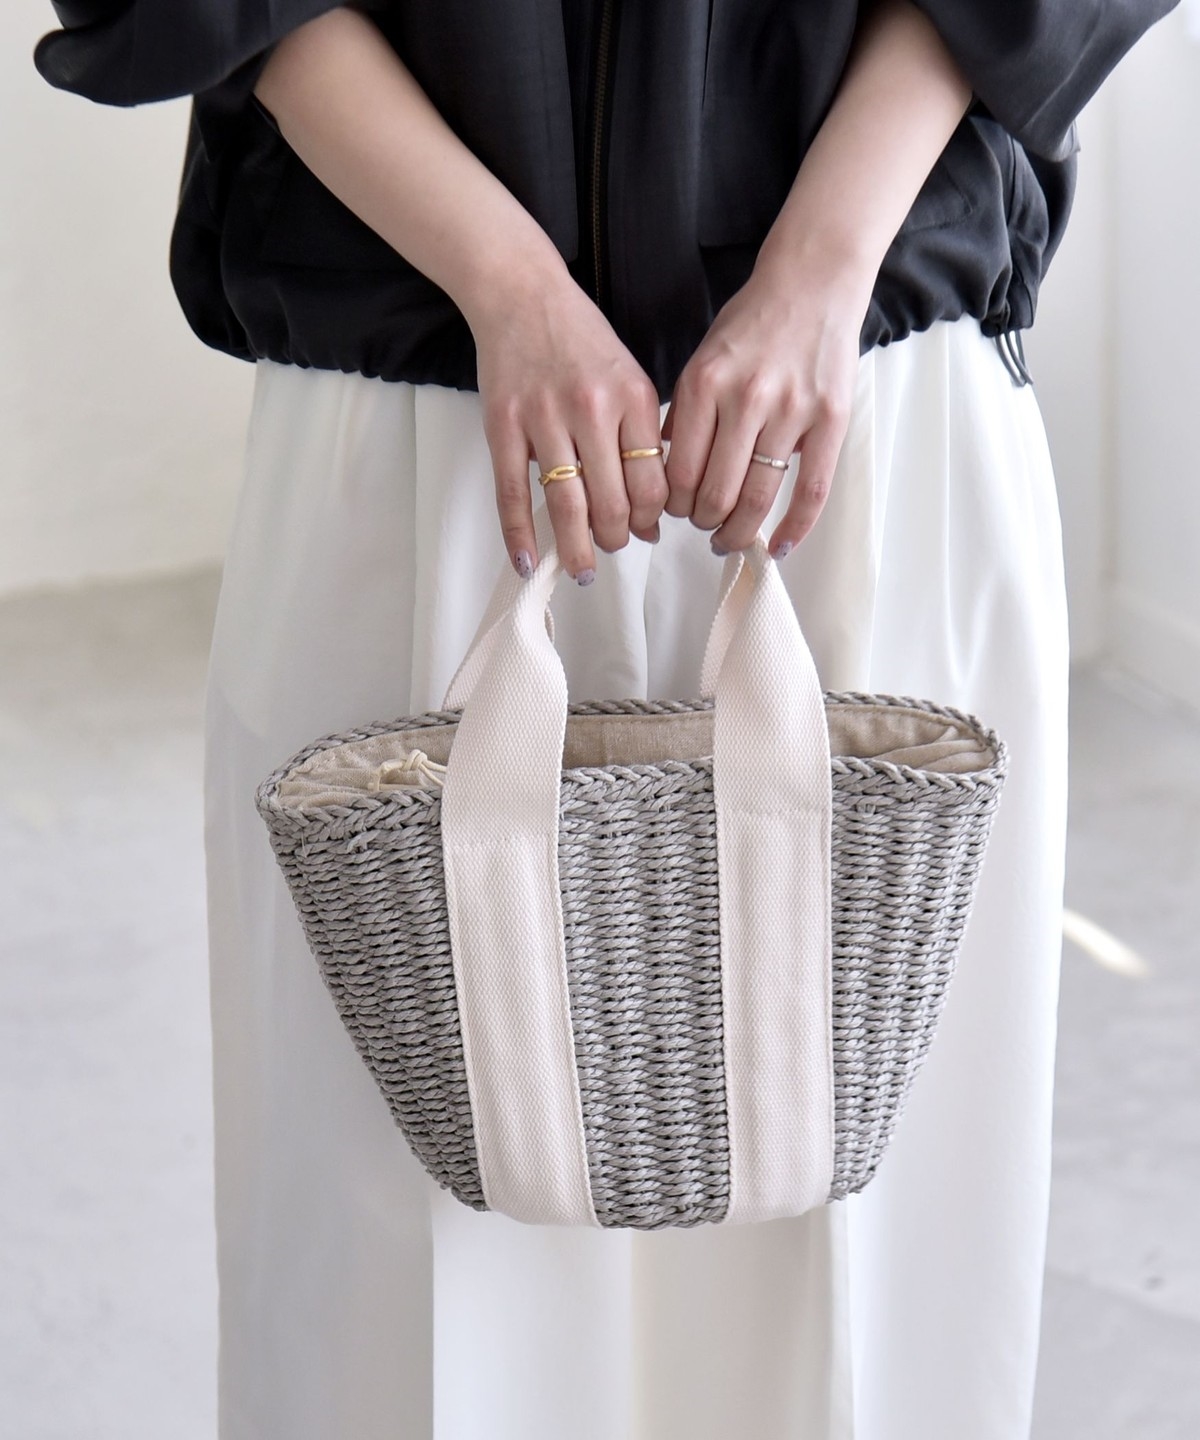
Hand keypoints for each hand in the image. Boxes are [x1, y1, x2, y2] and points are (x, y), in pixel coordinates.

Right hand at [468, 260, 668, 581]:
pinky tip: (527, 562)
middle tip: (613, 546)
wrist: (521, 293)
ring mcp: (544, 418)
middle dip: (617, 537)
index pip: (652, 483)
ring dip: (577, 548)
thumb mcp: (629, 378)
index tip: (646, 528)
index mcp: (633, 398)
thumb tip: (650, 517)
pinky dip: (519, 535)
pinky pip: (513, 493)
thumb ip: (643, 441)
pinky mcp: (504, 426)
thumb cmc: (579, 338)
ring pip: (567, 505)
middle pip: (612, 502)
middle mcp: (592, 410)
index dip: (652, 518)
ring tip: (582, 569)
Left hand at [661, 256, 869, 559]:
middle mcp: (746, 399)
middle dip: (703, 521)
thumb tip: (664, 471)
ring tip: (730, 538)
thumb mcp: (701, 359)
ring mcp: (791, 411)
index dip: (673, 505)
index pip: (679, 472)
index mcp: (704, 384)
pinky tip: (777, 547)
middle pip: (715, 493)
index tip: (675, 512)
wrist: (813, 282)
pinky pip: (811, 490)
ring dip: (738, 531)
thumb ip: (683, 414)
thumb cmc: (754, 323)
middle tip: (703, 526)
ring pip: (758, 498)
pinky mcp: (830, 420)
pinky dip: (793, 527)